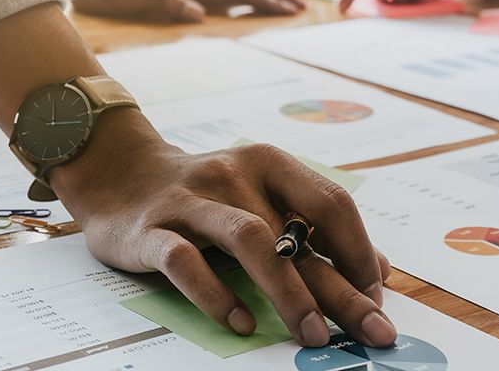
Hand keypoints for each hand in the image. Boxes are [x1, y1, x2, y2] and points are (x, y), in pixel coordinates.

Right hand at [50, 109, 395, 347]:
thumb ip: (316, 229)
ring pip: (250, 242)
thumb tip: (379, 270)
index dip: (359, 252)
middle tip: (373, 330)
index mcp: (269, 164)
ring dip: (288, 292)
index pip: (330, 205)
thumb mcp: (263, 197)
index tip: (376, 296)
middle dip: (341, 289)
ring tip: (313, 334)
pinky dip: (216, 294)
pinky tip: (242, 323)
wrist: (119, 173)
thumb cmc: (207, 195)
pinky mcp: (151, 229)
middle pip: (297, 235)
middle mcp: (234, 175)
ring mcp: (191, 200)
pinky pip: (186, 261)